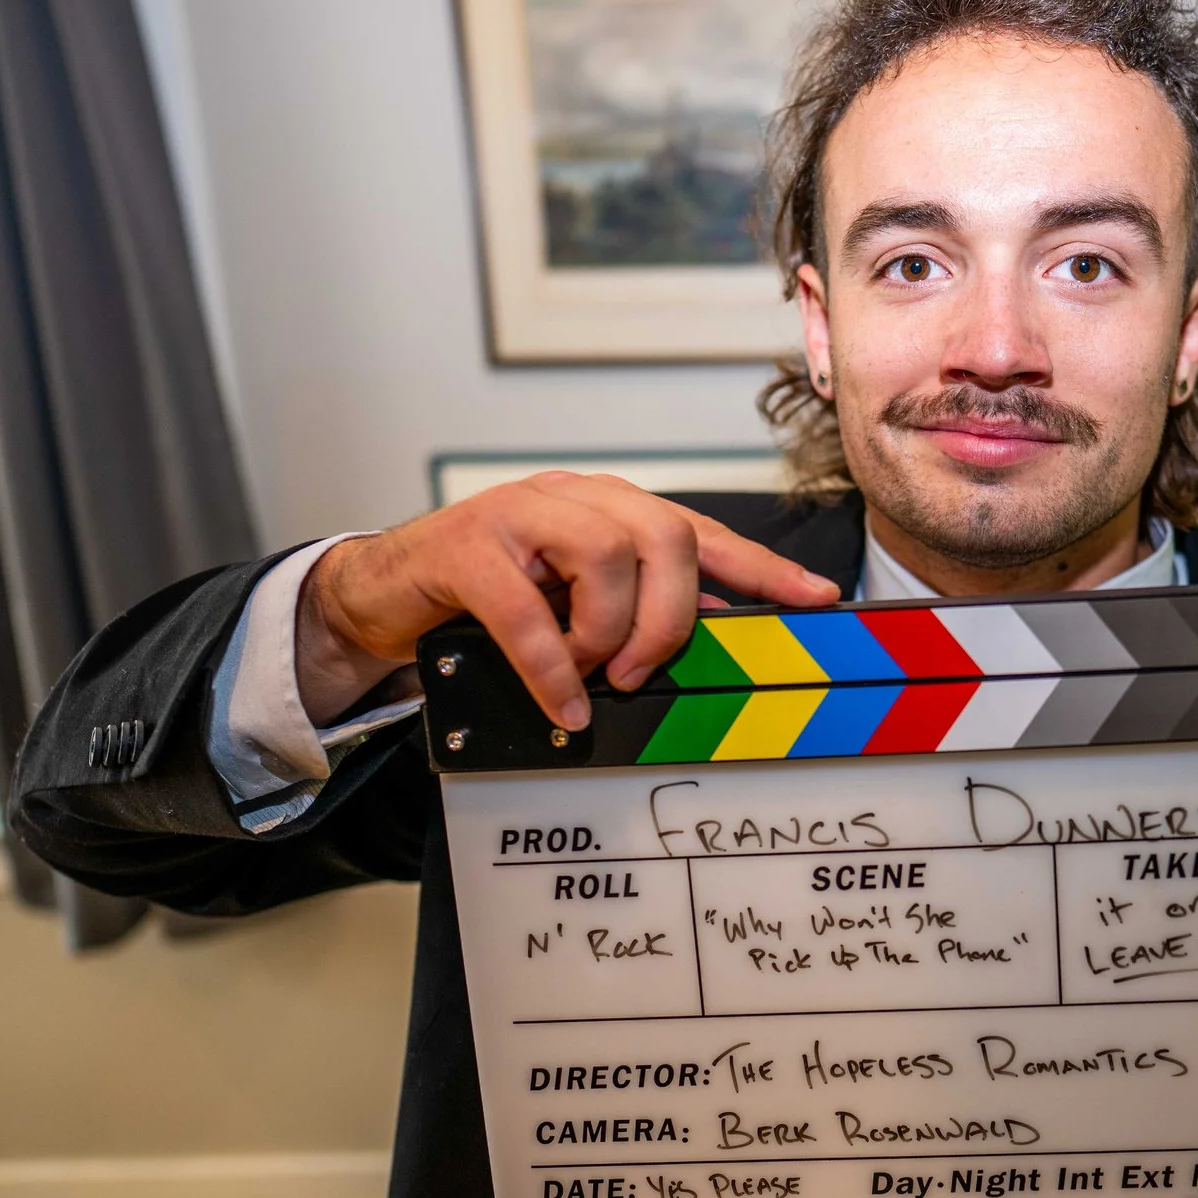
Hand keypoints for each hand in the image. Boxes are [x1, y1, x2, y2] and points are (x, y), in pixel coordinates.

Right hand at [295, 473, 838, 728]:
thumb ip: (634, 612)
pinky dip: (550, 665)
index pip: (699, 530)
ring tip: (591, 674)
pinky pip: (525, 608)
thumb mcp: (571, 602)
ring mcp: (517, 512)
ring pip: (604, 554)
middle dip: (668, 616)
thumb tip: (710, 644)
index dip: (760, 566)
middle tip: (641, 672)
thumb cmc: (487, 600)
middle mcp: (572, 495)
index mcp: (609, 507)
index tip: (814, 600)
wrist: (384, 591)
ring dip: (607, 632)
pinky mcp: (465, 546)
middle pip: (663, 533)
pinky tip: (562, 702)